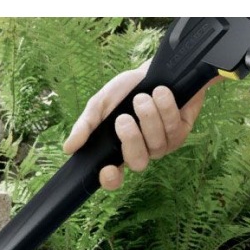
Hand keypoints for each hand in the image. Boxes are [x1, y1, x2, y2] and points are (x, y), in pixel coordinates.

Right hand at [62, 63, 213, 189]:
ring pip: (157, 145)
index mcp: (117, 151)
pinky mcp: (181, 132)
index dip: (111, 180)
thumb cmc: (125, 90)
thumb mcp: (100, 104)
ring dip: (149, 118)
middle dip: (131, 139)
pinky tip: (160, 93)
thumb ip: (85, 126)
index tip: (108, 170)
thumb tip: (68, 148)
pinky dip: (166, 108)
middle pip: (137, 162)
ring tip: (142, 97)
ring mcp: (163, 144)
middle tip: (123, 117)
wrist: (155, 70)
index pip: (114, 178)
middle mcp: (141, 152)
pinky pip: (174, 129)